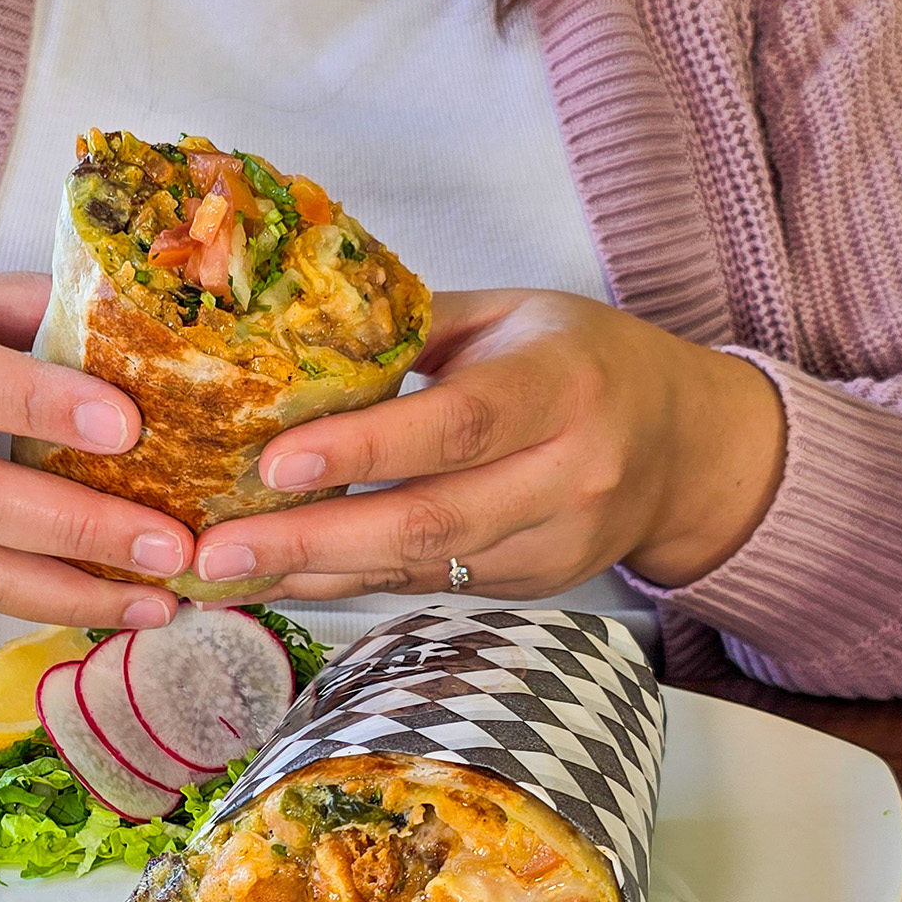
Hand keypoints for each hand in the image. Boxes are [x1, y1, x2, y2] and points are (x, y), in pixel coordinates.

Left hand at [188, 290, 785, 601]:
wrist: (685, 446)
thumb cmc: (582, 360)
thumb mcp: (510, 316)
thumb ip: (407, 329)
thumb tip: (283, 337)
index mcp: (563, 384)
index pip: (457, 423)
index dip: (365, 446)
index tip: (273, 463)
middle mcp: (569, 474)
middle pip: (431, 519)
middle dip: (313, 541)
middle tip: (217, 553)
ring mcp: (555, 543)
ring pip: (423, 567)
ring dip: (314, 575)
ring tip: (222, 575)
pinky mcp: (532, 586)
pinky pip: (428, 585)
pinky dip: (348, 583)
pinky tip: (280, 578)